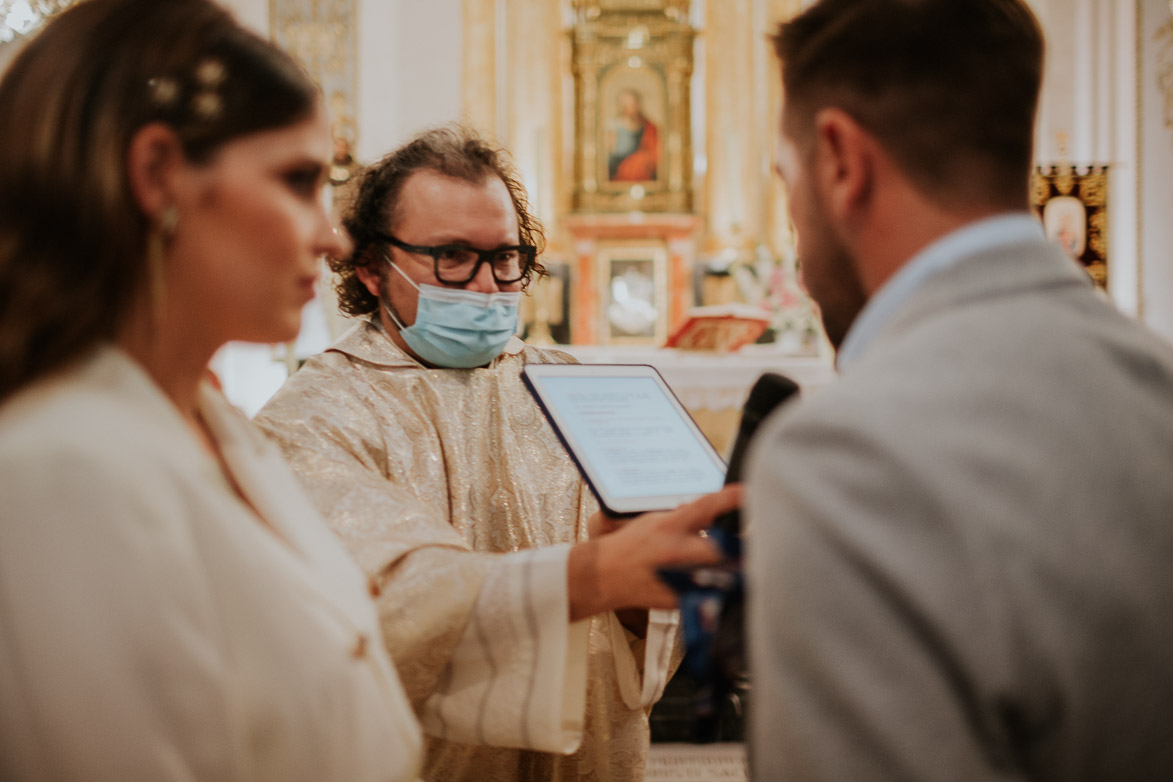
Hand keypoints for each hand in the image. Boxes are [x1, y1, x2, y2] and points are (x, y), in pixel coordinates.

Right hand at [567, 485, 740, 621]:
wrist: (606, 576)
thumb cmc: (631, 545)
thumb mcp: (656, 521)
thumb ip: (686, 517)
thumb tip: (714, 512)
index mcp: (669, 527)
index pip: (705, 507)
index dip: (730, 499)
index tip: (748, 493)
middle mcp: (676, 552)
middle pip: (723, 548)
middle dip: (737, 545)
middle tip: (748, 542)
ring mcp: (678, 578)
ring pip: (720, 573)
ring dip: (727, 567)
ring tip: (724, 564)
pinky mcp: (681, 599)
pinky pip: (708, 590)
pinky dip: (711, 583)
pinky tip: (701, 580)